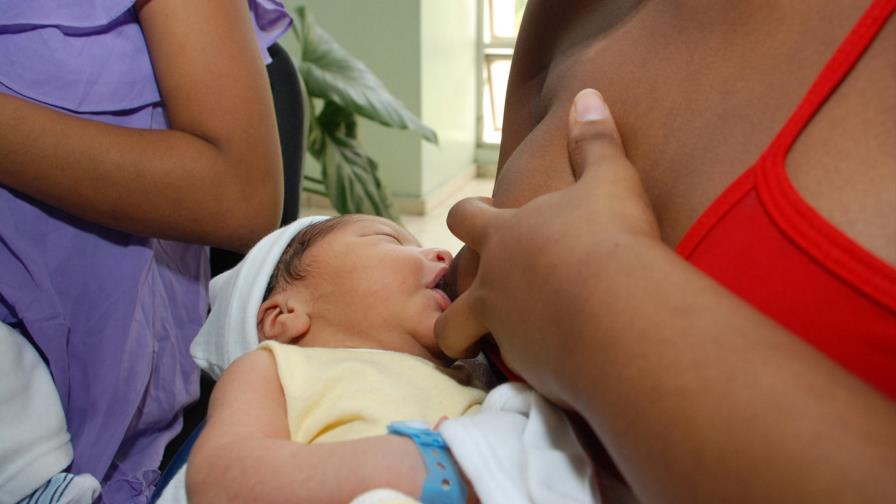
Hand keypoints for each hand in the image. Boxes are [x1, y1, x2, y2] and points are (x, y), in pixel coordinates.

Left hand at [435, 89, 660, 403]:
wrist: (617, 310)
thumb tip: (588, 93)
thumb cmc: (610, 239)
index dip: (469, 216)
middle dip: (454, 285)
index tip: (474, 219)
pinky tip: (539, 370)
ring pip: (454, 333)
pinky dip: (516, 369)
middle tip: (473, 290)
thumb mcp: (609, 180)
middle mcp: (492, 281)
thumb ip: (595, 139)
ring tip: (480, 345)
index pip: (466, 217)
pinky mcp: (520, 369)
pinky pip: (505, 371)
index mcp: (506, 234)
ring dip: (461, 337)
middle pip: (452, 283)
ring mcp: (500, 327)